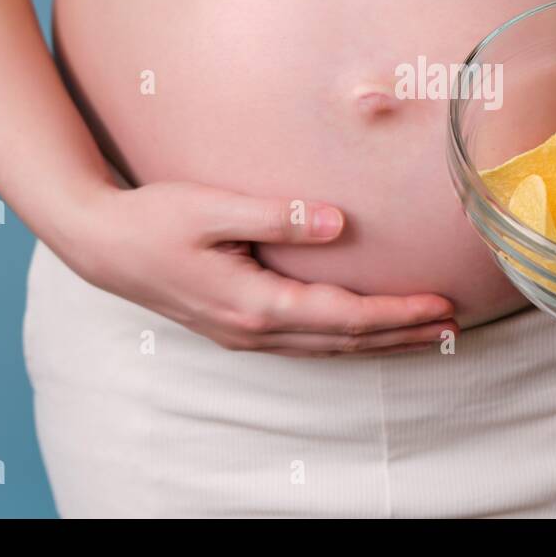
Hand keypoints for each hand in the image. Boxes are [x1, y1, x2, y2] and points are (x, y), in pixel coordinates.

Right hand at [60, 181, 457, 356]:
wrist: (100, 245)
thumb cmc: (153, 220)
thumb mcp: (212, 208)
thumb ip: (279, 216)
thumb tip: (342, 223)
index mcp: (256, 304)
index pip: (346, 315)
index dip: (398, 312)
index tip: (441, 305)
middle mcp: (256, 331)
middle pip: (347, 342)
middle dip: (403, 334)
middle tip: (454, 326)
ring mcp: (246, 335)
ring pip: (329, 348)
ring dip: (380, 342)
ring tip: (426, 334)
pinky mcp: (239, 327)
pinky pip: (308, 343)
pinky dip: (347, 340)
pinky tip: (365, 332)